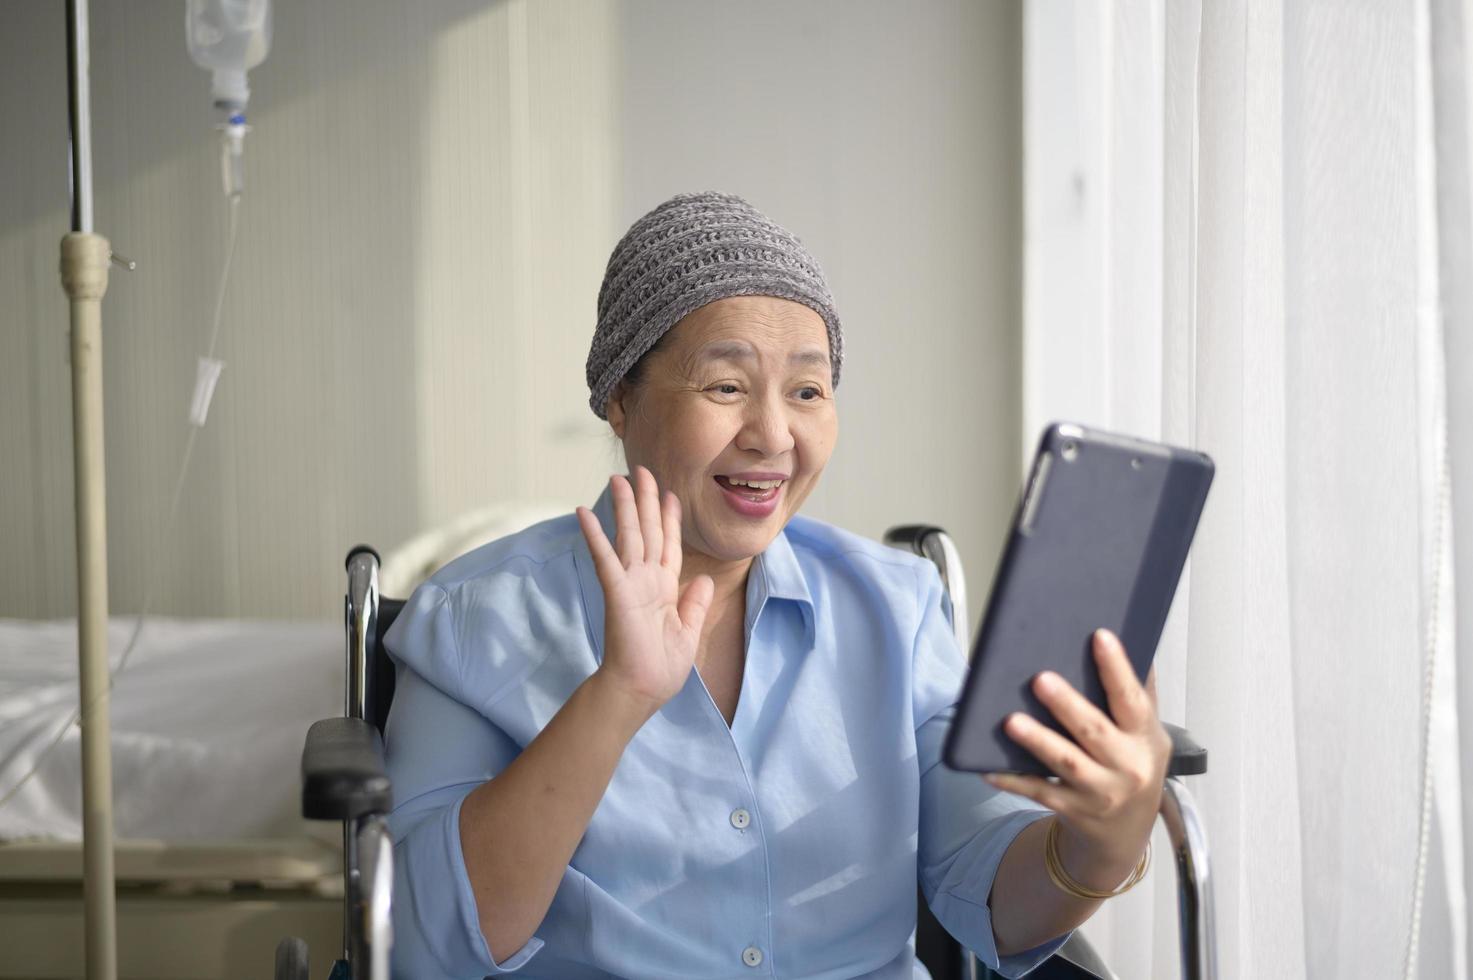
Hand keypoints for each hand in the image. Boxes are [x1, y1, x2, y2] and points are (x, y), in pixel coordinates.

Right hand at [576, 467, 713, 715]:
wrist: (642, 690)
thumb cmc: (661, 669)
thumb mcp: (688, 633)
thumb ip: (695, 604)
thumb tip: (704, 581)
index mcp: (665, 589)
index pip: (669, 545)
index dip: (670, 519)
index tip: (670, 494)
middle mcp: (647, 580)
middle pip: (648, 531)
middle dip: (646, 500)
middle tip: (642, 471)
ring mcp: (630, 584)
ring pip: (629, 536)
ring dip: (625, 507)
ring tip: (619, 478)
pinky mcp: (617, 592)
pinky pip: (605, 558)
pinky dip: (595, 535)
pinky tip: (584, 512)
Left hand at [983, 629, 1170, 888]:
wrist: (1127, 833)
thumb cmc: (1134, 767)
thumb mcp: (1149, 734)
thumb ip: (1140, 694)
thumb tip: (1130, 638)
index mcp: (1145, 738)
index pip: (1132, 699)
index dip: (1117, 669)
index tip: (1100, 636)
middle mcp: (1127, 767)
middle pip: (1095, 732)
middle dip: (1068, 706)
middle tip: (1041, 679)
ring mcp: (1099, 793)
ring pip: (1066, 764)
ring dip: (1038, 742)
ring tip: (1011, 721)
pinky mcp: (1073, 810)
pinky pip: (1039, 793)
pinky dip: (1014, 781)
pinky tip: (989, 768)